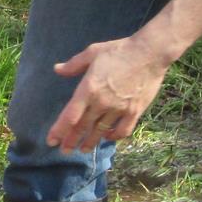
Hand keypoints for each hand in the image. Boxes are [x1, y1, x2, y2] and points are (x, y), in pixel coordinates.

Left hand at [45, 34, 172, 153]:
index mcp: (88, 88)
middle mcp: (101, 102)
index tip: (51, 141)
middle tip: (65, 151)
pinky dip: (113, 137)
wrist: (149, 53)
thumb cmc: (119, 50)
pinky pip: (122, 131)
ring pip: (101, 131)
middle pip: (83, 127)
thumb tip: (57, 70)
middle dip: (72, 141)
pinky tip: (107, 137)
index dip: (59, 130)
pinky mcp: (134, 112)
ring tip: (83, 149)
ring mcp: (119, 109)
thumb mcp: (92, 52)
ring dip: (91, 142)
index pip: (70, 116)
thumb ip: (74, 64)